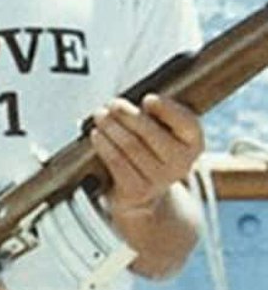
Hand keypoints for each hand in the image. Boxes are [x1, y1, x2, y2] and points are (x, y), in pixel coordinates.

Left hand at [90, 94, 203, 218]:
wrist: (141, 188)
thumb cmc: (148, 148)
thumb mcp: (158, 129)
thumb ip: (152, 114)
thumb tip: (126, 105)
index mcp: (193, 143)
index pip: (186, 123)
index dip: (168, 110)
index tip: (148, 98)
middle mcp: (182, 163)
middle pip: (150, 133)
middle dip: (127, 115)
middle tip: (112, 104)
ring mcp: (161, 180)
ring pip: (131, 146)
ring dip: (111, 128)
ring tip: (99, 115)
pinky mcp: (138, 191)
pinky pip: (118, 163)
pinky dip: (105, 146)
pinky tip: (96, 135)